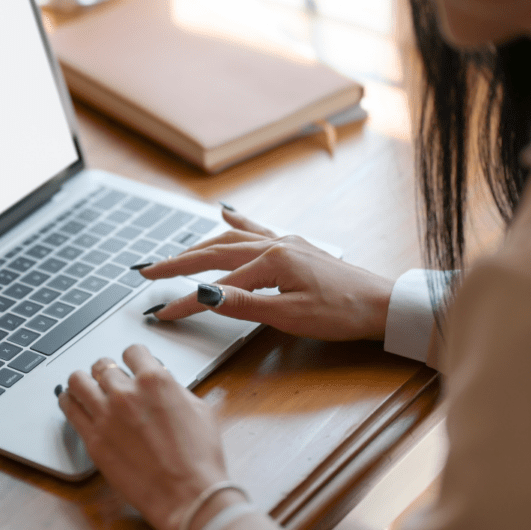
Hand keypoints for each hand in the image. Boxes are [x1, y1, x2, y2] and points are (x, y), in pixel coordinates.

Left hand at [58, 344, 239, 529]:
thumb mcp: (199, 410)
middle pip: (102, 364)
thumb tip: (163, 385)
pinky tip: (74, 404)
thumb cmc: (199, 458)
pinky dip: (69, 402)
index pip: (132, 351)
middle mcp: (126, 393)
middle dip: (107, 371)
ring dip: (83, 381)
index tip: (130, 365)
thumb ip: (174, 390)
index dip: (132, 358)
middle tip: (109, 381)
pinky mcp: (93, 439)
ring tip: (86, 389)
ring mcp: (106, 415)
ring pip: (78, 380)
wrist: (187, 495)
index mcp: (155, 381)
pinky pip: (69, 408)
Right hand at [141, 209, 393, 340]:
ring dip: (199, 246)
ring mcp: (285, 242)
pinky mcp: (295, 247)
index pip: (216, 285)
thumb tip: (204, 296)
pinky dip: (236, 223)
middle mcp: (275, 244)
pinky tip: (225, 213)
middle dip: (178, 262)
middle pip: (214, 251)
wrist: (383, 304)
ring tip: (174, 255)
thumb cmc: (342, 312)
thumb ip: (243, 304)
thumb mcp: (290, 316)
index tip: (161, 313)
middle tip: (147, 271)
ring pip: (231, 238)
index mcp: (271, 261)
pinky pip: (257, 229)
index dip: (186, 301)